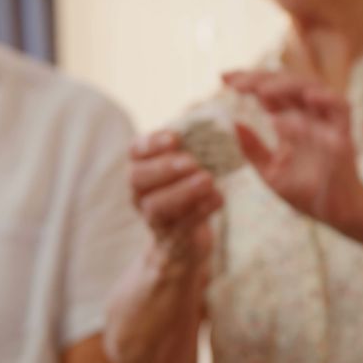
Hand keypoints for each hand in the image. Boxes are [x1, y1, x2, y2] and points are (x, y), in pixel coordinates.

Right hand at [129, 130, 221, 266]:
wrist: (188, 242)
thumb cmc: (193, 192)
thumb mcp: (197, 165)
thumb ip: (204, 143)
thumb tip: (227, 120)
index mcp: (143, 168)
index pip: (135, 150)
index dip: (152, 143)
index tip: (175, 138)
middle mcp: (140, 193)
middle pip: (137, 178)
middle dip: (164, 167)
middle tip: (192, 161)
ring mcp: (153, 219)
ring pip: (156, 205)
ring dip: (182, 191)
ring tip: (208, 179)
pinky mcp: (172, 239)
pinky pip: (181, 226)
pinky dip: (200, 211)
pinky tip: (219, 198)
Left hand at [223, 71, 362, 237]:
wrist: (337, 215)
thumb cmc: (307, 194)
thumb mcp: (271, 172)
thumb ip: (253, 149)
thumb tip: (233, 124)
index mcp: (292, 121)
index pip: (271, 91)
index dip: (249, 80)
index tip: (223, 79)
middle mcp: (310, 117)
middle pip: (287, 82)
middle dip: (260, 78)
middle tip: (236, 83)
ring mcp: (327, 124)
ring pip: (313, 87)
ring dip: (288, 84)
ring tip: (262, 90)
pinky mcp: (344, 135)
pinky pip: (342, 108)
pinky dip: (328, 98)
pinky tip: (308, 97)